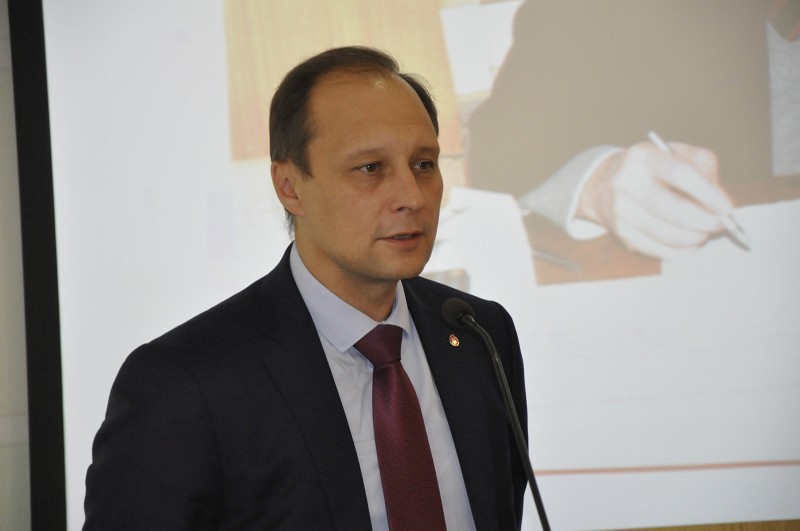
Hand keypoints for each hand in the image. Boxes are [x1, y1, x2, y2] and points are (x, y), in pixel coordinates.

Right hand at [577, 141, 733, 259]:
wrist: (606, 182)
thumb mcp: (677, 154)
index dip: (707, 192)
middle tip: (719, 225)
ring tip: (704, 234)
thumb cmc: (652, 169)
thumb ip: (703, 169)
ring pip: (666, 234)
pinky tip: (689, 244)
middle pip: (672, 209)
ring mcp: (620, 209)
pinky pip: (656, 249)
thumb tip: (719, 204)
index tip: (727, 208)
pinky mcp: (619, 231)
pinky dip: (679, 251)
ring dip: (693, 238)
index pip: (679, 173)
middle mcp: (626, 182)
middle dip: (703, 221)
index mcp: (643, 156)